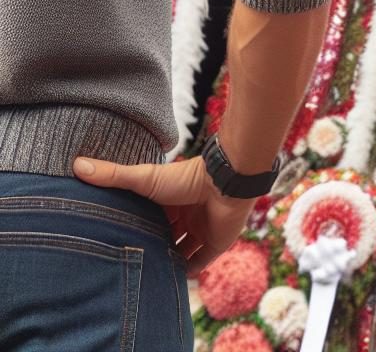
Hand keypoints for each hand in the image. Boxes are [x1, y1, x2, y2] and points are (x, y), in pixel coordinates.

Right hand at [74, 155, 254, 277]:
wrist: (226, 184)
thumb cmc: (185, 178)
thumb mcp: (145, 178)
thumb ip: (114, 175)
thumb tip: (77, 164)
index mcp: (169, 200)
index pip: (148, 218)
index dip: (134, 229)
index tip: (112, 243)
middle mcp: (185, 215)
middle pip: (164, 236)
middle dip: (149, 248)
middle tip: (126, 266)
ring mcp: (201, 229)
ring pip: (180, 251)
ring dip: (167, 263)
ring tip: (145, 279)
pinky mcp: (215, 243)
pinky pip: (200, 262)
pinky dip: (187, 272)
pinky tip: (171, 282)